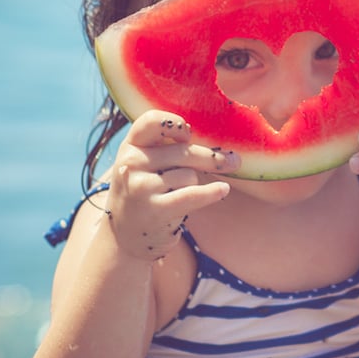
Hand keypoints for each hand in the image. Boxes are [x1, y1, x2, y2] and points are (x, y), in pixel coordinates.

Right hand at [105, 110, 236, 258]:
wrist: (125, 236)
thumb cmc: (145, 193)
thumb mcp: (145, 165)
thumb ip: (166, 148)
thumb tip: (216, 143)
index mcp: (131, 146)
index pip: (152, 121)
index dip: (176, 125)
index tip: (190, 134)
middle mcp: (132, 163)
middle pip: (183, 151)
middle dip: (211, 158)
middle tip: (233, 161)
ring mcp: (141, 187)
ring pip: (190, 175)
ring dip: (195, 185)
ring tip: (182, 195)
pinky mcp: (155, 209)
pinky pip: (193, 194)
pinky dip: (211, 192)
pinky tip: (223, 190)